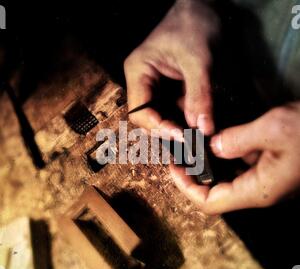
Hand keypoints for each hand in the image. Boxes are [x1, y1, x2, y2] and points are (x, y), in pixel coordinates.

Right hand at [124, 0, 218, 135]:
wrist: (202, 9)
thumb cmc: (194, 24)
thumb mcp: (199, 59)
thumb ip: (199, 94)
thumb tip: (203, 128)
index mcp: (138, 72)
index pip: (140, 112)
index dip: (159, 127)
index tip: (183, 136)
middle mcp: (142, 82)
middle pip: (148, 119)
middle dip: (168, 132)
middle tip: (190, 143)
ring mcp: (155, 87)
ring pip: (161, 118)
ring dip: (177, 129)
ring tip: (196, 139)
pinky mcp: (168, 89)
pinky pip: (172, 111)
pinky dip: (184, 121)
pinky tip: (197, 126)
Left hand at [170, 104, 299, 213]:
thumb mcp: (273, 129)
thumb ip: (237, 140)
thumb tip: (213, 146)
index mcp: (257, 190)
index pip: (209, 202)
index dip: (185, 187)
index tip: (172, 166)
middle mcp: (258, 190)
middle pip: (214, 191)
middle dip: (192, 173)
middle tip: (178, 150)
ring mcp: (264, 179)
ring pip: (226, 177)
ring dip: (207, 161)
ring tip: (191, 141)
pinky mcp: (270, 166)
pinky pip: (240, 164)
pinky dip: (225, 153)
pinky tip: (217, 136)